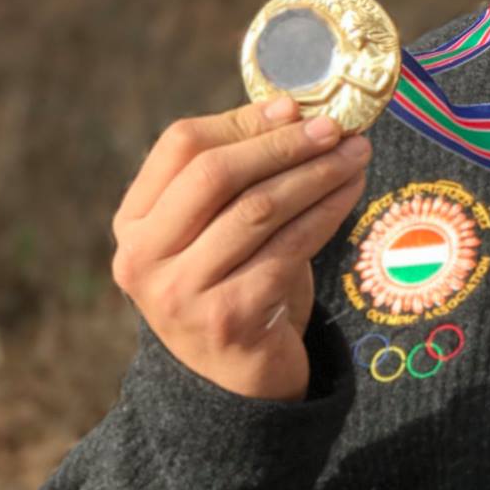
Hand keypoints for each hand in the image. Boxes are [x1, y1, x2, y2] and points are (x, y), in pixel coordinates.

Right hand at [111, 97, 371, 401]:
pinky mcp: (229, 318)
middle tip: (335, 128)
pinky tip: (351, 193)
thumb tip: (291, 109)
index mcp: (134, 223)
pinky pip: (289, 248)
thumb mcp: (218, 230)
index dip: (242, 121)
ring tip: (355, 154)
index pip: (180, 147)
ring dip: (316, 174)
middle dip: (284, 144)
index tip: (295, 107)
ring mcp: (181, 292)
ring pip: (258, 209)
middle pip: (217, 174)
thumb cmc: (234, 285)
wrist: (235, 382)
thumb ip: (238, 176)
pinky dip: (327, 213)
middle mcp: (144, 258)